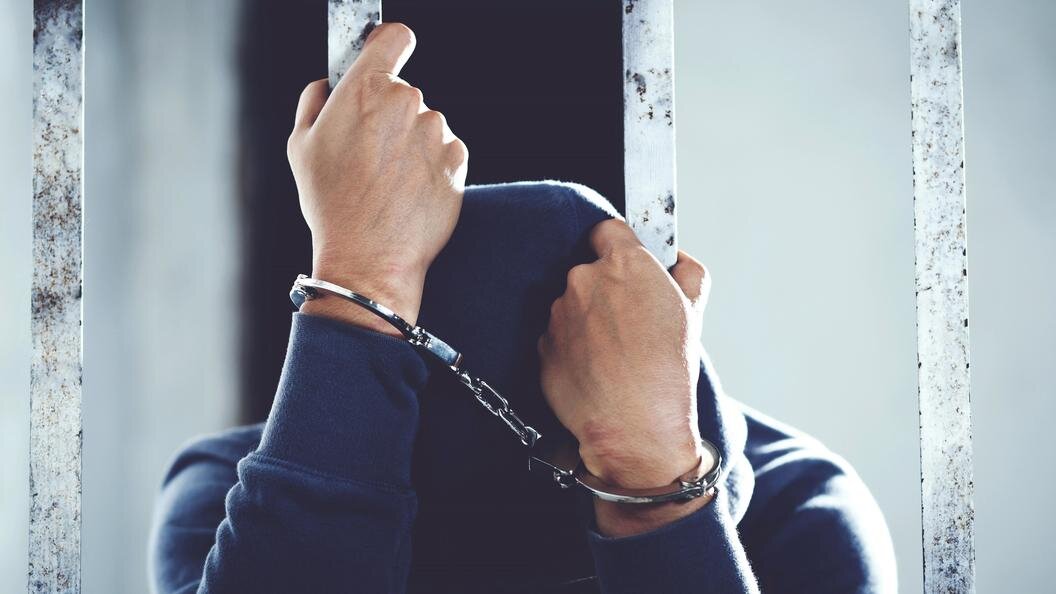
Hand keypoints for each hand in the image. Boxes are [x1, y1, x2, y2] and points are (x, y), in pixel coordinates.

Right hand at [287, 23, 467, 333]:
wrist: (369, 257)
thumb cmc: (331, 204)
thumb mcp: (300, 146)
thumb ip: (315, 100)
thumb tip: (328, 84)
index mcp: (366, 89)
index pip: (394, 37)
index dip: (388, 44)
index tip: (385, 54)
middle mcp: (407, 102)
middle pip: (404, 91)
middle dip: (389, 114)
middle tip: (368, 153)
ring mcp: (436, 133)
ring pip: (425, 125)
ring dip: (411, 143)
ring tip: (387, 181)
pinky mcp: (457, 162)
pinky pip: (445, 152)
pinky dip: (431, 167)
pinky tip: (408, 192)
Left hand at [537, 219, 713, 535]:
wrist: (634, 426)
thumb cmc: (668, 371)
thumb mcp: (695, 310)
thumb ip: (688, 270)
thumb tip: (677, 259)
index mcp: (623, 263)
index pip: (607, 229)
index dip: (618, 246)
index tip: (626, 265)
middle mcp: (583, 280)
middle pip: (589, 270)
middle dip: (605, 289)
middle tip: (629, 321)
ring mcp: (558, 314)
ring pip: (572, 305)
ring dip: (587, 320)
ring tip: (614, 354)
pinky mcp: (542, 345)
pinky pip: (558, 337)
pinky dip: (573, 348)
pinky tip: (596, 370)